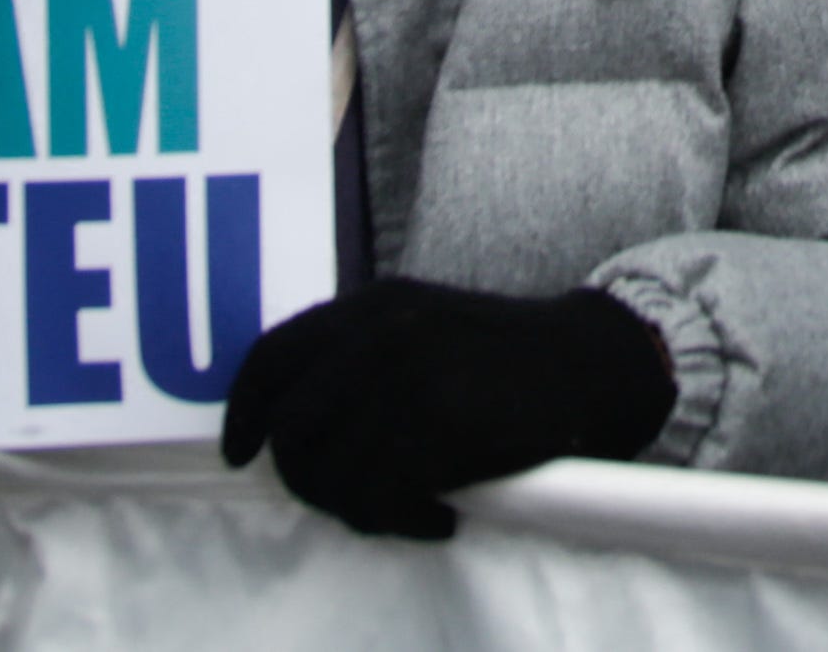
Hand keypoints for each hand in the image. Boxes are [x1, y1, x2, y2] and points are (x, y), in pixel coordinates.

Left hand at [222, 279, 676, 537]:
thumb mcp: (419, 328)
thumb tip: (290, 427)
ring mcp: (409, 375)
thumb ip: (356, 358)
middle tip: (350, 501)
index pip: (272, 355)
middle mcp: (379, 333)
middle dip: (308, 483)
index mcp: (369, 306)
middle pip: (292, 431)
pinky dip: (402, 522)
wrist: (588, 362)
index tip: (239, 452)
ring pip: (332, 473)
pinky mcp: (441, 420)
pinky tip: (439, 518)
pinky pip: (380, 496)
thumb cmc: (501, 358)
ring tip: (403, 511)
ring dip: (360, 510)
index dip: (243, 411)